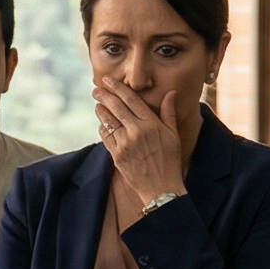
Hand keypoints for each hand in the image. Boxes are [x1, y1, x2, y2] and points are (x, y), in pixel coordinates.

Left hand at [94, 77, 185, 205]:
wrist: (161, 188)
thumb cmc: (170, 160)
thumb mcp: (173, 134)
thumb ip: (168, 112)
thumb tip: (171, 92)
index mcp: (151, 123)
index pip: (131, 99)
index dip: (118, 88)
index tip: (108, 80)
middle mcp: (136, 131)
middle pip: (116, 106)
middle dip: (104, 95)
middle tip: (96, 89)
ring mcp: (125, 143)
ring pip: (108, 121)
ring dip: (101, 110)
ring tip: (98, 104)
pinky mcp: (117, 155)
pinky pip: (105, 136)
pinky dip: (103, 128)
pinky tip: (103, 124)